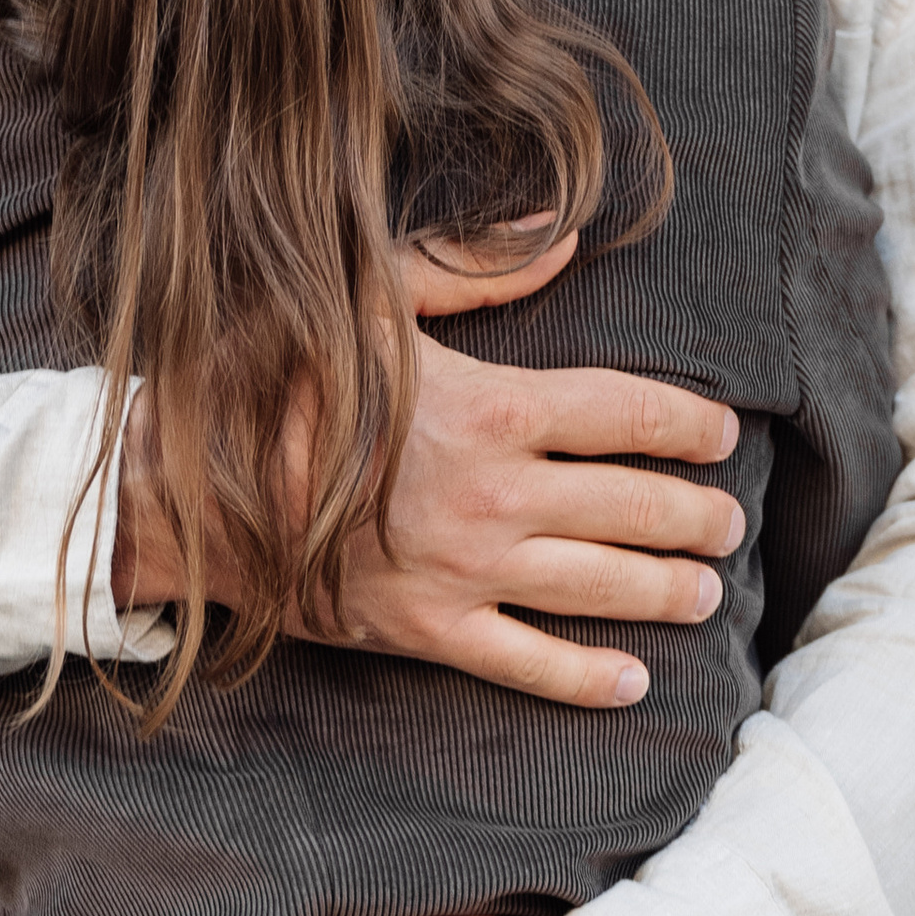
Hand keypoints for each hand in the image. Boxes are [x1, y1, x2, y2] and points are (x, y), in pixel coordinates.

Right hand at [108, 236, 741, 710]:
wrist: (185, 485)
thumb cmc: (275, 377)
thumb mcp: (372, 298)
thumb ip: (475, 265)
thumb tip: (565, 235)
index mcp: (491, 408)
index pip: (625, 414)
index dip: (687, 425)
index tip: (722, 434)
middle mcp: (493, 495)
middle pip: (631, 506)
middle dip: (694, 516)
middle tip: (729, 524)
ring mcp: (463, 570)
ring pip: (597, 586)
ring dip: (663, 590)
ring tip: (703, 590)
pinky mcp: (425, 629)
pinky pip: (526, 663)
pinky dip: (586, 677)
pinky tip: (632, 680)